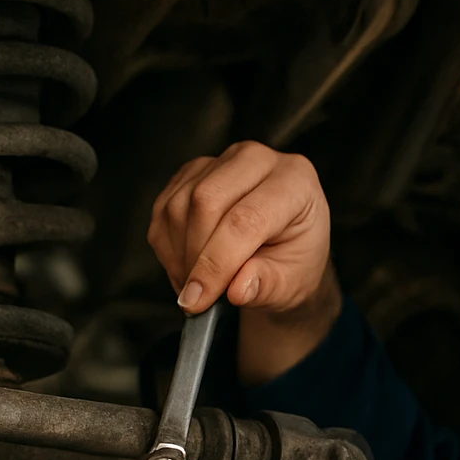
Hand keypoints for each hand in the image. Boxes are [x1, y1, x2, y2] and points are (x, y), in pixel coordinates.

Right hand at [149, 141, 342, 383]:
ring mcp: (222, 160)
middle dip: (194, 257)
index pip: (246, 218)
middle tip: (197, 297)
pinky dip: (168, 246)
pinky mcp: (193, 172)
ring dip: (179, 255)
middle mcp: (258, 160)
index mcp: (295, 182)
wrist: (283, 254)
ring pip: (179, 205)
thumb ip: (266, 286)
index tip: (198, 299)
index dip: (216, 263)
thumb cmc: (292, 265)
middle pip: (205, 201)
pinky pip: (164, 208)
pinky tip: (187, 267)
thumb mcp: (291, 284)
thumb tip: (238, 289)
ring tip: (196, 285)